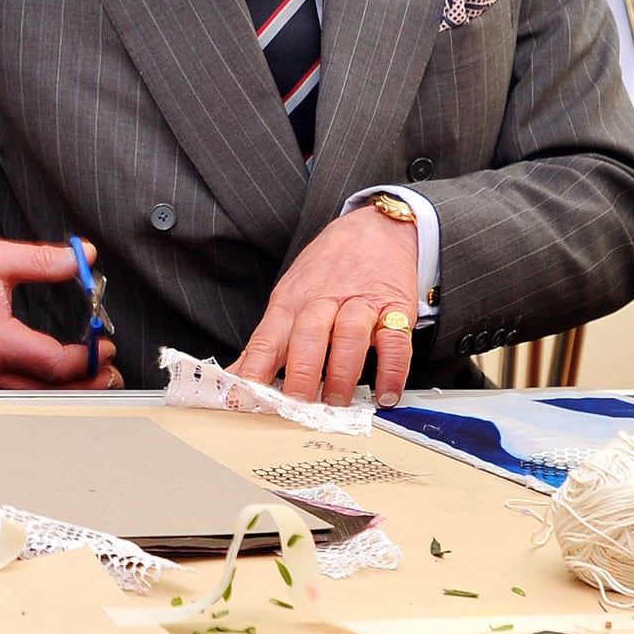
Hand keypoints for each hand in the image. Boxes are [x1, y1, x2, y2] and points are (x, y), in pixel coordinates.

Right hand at [0, 240, 121, 389]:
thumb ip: (42, 260)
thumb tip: (83, 257)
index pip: (54, 363)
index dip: (87, 357)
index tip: (103, 344)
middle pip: (49, 394)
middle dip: (87, 385)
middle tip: (108, 371)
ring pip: (31, 403)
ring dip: (64, 394)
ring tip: (88, 379)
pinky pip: (7, 403)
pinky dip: (34, 396)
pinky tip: (50, 384)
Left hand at [231, 205, 416, 406]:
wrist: (375, 228)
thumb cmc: (327, 270)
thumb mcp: (290, 296)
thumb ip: (268, 339)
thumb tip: (238, 376)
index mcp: (290, 302)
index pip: (266, 340)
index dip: (254, 371)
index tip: (242, 399)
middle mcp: (323, 301)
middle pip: (307, 335)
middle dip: (301, 373)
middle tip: (298, 405)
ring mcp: (360, 303)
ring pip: (348, 335)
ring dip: (342, 373)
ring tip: (337, 402)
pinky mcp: (395, 308)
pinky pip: (395, 341)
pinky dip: (391, 370)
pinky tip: (386, 393)